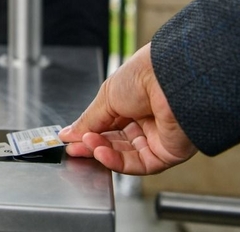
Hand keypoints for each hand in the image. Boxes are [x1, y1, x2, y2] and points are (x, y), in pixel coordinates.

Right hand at [59, 43, 197, 174]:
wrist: (170, 79)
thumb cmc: (144, 75)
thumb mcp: (106, 96)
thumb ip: (88, 120)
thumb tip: (69, 134)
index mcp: (134, 102)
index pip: (107, 124)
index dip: (88, 132)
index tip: (70, 138)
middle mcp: (147, 120)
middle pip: (114, 141)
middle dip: (92, 144)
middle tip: (73, 147)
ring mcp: (157, 137)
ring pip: (124, 154)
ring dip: (102, 151)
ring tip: (86, 145)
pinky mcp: (166, 153)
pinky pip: (138, 164)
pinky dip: (117, 161)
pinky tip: (101, 152)